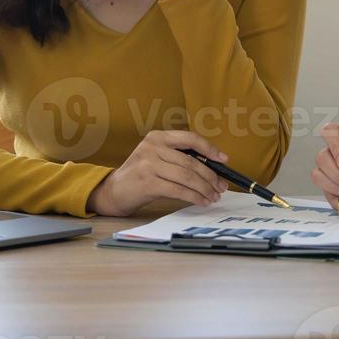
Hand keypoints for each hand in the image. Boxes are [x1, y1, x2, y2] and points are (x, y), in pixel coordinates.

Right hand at [86, 130, 230, 216]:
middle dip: (210, 176)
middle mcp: (152, 147)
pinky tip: (201, 201)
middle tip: (221, 186)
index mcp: (158, 137)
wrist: (115, 190)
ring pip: (187, 176)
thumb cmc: (142, 175)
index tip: (223, 160)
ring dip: (204, 188)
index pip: (189, 138)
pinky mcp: (147, 183)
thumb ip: (179, 157)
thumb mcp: (157, 157)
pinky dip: (194, 197)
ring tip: (213, 196)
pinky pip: (178, 190)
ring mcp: (148, 164)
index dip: (209, 148)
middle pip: (191, 161)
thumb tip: (213, 169)